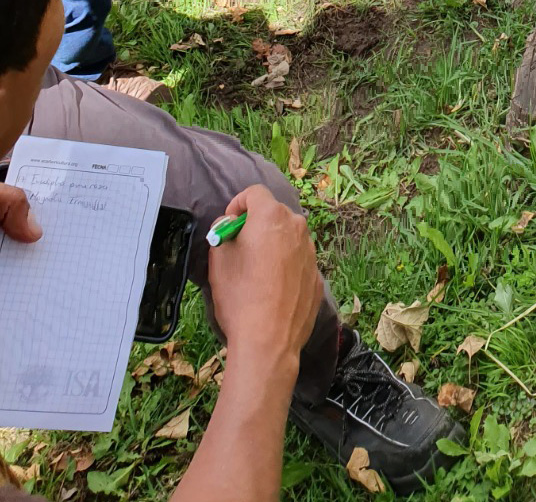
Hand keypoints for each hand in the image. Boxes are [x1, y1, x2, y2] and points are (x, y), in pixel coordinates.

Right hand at [208, 186, 321, 369]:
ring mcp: (311, 252)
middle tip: (240, 248)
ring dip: (273, 245)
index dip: (237, 204)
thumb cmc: (240, 297)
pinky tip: (273, 291)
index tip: (228, 225)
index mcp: (271, 217)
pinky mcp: (317, 276)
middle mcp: (297, 227)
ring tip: (257, 273)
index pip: (254, 192)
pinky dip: (286, 267)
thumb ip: (222, 232)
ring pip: (288, 238)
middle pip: (274, 214)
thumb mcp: (218, 260)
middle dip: (256, 225)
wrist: (269, 342)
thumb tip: (230, 224)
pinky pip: (298, 261)